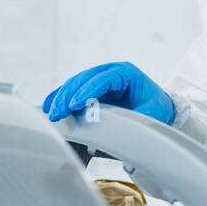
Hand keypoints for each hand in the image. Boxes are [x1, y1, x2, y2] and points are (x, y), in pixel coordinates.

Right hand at [41, 62, 175, 124]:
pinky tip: (49, 105)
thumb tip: (123, 133)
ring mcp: (99, 79)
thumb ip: (139, 119)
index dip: (88, 90)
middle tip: (58, 112)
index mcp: (126, 73)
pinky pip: (72, 90)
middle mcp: (110, 72)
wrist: (157, 106)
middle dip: (69, 94)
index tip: (76, 103)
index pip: (104, 79)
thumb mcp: (154, 113)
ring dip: (62, 96)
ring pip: (75, 83)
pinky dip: (61, 97)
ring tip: (52, 112)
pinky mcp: (91, 88)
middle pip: (84, 78)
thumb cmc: (156, 108)